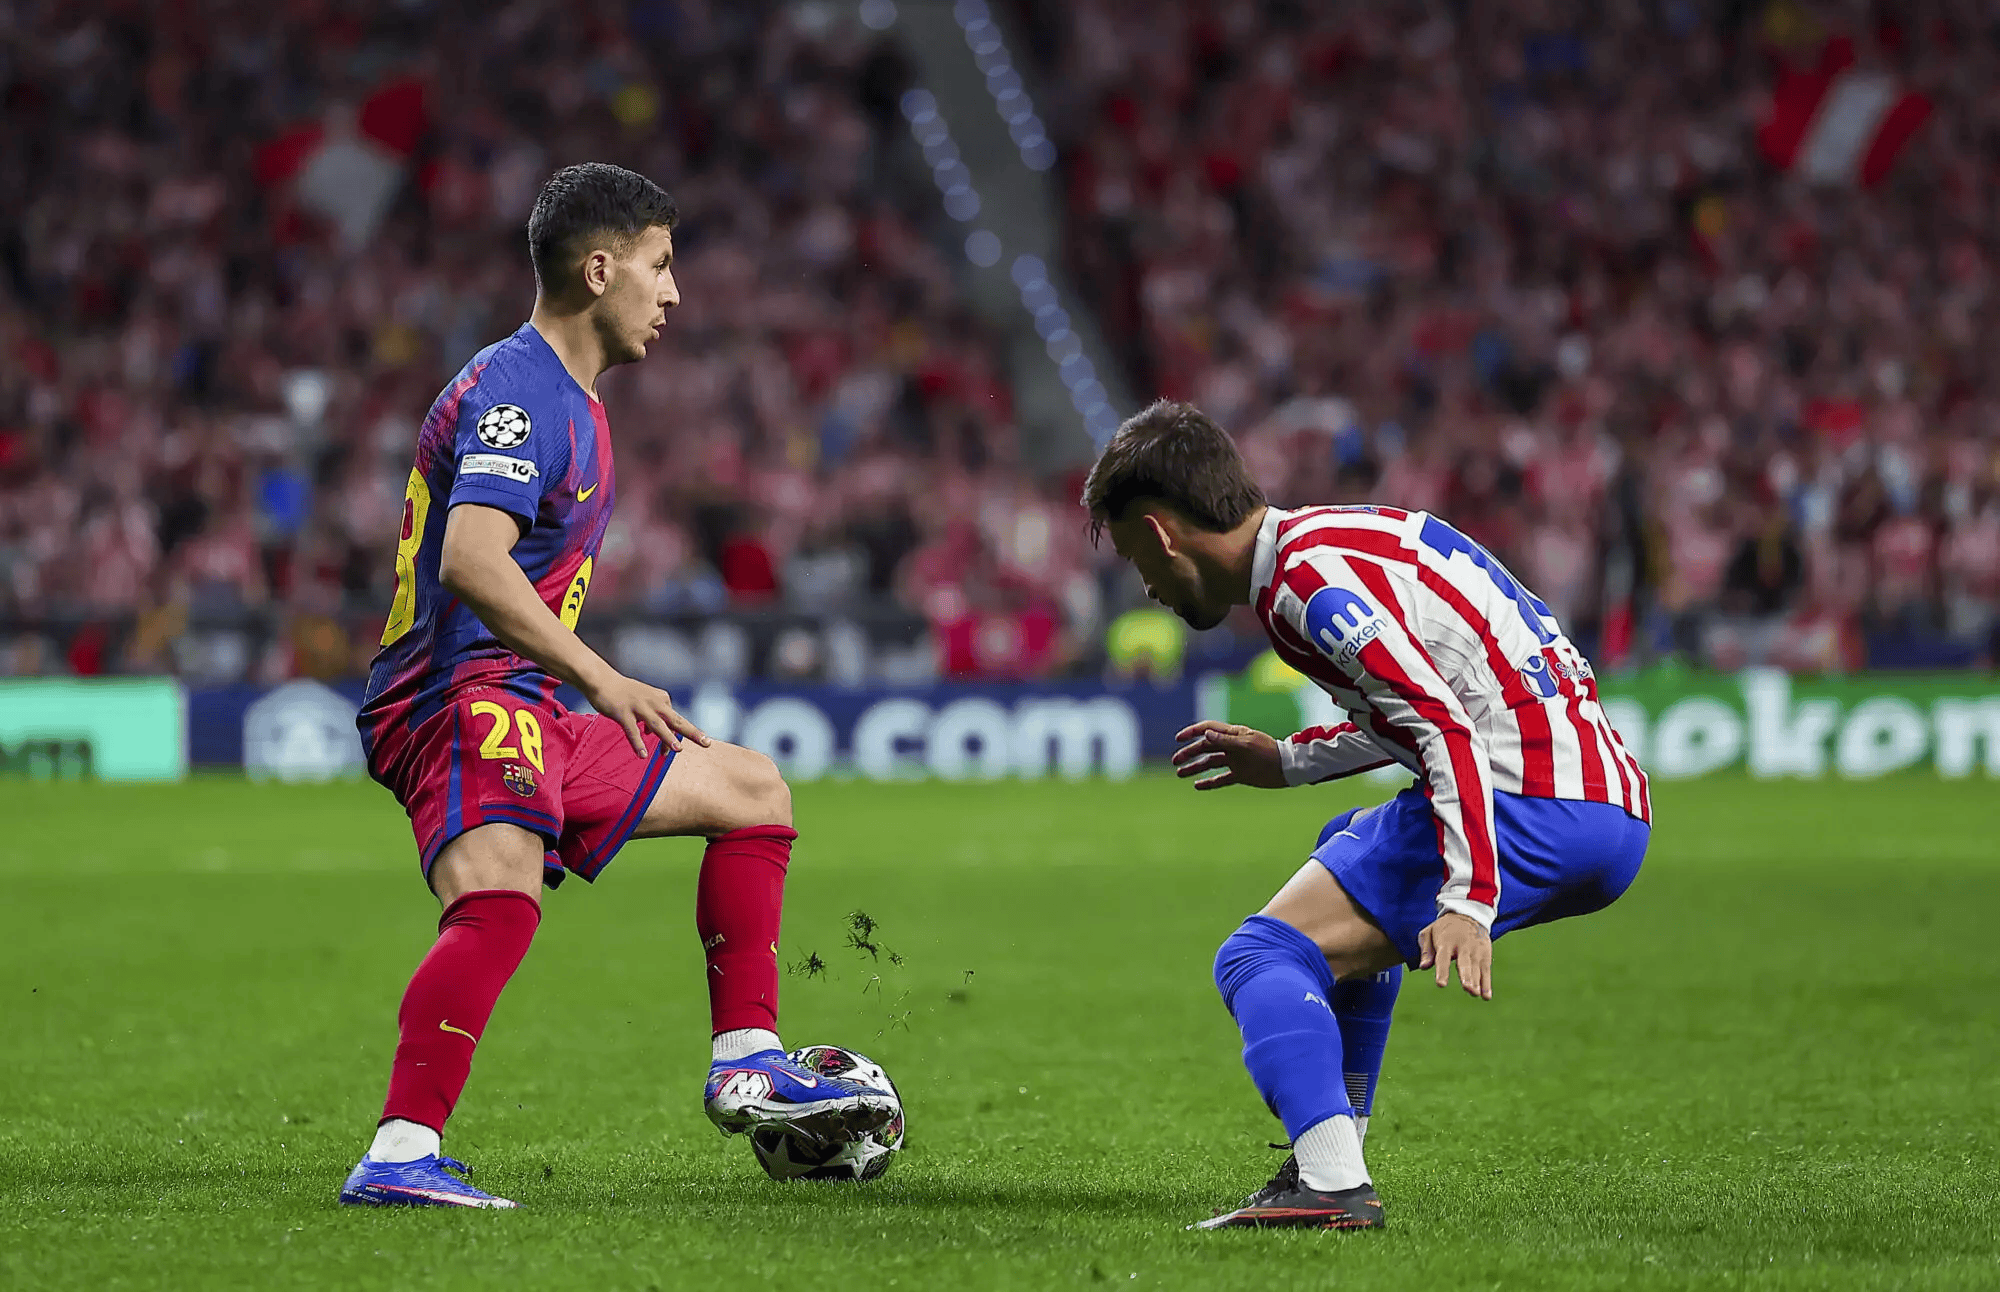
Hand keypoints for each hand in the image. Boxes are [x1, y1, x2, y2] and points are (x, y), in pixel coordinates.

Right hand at [584, 672, 711, 755]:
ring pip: (656, 724)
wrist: (602, 680)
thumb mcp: (644, 702)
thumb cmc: (624, 693)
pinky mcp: (622, 712)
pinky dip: (638, 742)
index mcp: (660, 699)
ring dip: (667, 737)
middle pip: (676, 720)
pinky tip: (643, 755)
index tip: (673, 750)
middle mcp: (653, 702)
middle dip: (692, 732)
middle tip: (707, 743)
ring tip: (677, 749)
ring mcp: (638, 707)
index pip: (675, 720)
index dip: (676, 737)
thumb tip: (653, 733)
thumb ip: (651, 716)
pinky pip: (631, 730)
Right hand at [1170, 721, 1286, 789]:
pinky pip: (1220, 778)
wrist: (1288, 769)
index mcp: (1233, 734)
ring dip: (1195, 767)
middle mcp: (1232, 746)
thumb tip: (1205, 734)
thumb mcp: (1246, 746)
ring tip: (1180, 774)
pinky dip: (1208, 781)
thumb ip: (1225, 741)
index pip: (1208, 729)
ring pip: (1210, 763)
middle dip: (1189, 753)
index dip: (1192, 732)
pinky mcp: (1240, 774)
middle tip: (1176, 762)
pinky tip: (1197, 786)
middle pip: (1205, 747)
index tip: (1178, 739)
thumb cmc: (1268, 753)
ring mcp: (1235, 760)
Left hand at [1418, 913, 1492, 999]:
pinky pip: (1486, 971)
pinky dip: (1486, 984)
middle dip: (1466, 976)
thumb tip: (1423, 966)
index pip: (1443, 958)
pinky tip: (1486, 996)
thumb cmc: (1444, 928)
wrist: (1469, 915)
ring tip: (1474, 994)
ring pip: (1476, 968)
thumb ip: (1426, 950)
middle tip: (1467, 988)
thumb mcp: (1429, 932)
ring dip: (1476, 982)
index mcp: (1446, 942)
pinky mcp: (1485, 955)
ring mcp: (1475, 951)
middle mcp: (1463, 947)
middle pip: (1464, 963)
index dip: (1442, 971)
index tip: (1441, 984)